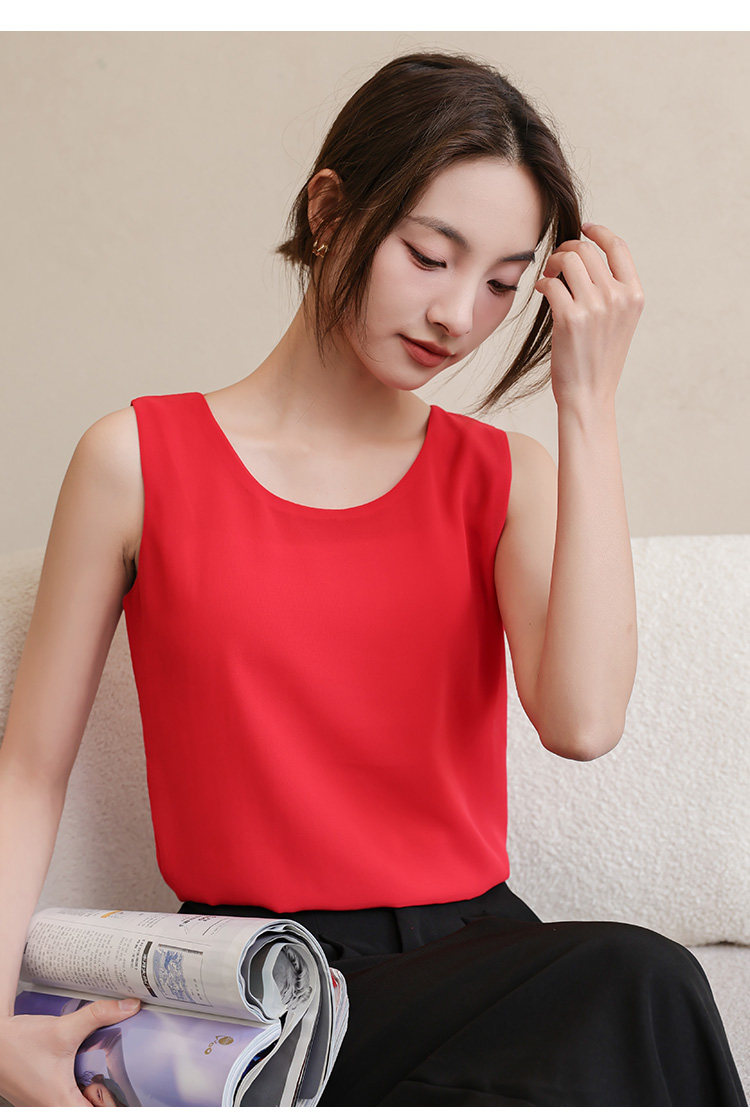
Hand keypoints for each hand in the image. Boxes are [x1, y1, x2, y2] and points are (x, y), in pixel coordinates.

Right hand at [0, 996, 140, 1106]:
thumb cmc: (18, 1043)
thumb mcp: (64, 1028)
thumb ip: (99, 1015)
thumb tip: (129, 1007)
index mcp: (60, 1104)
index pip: (98, 1115)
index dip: (115, 1106)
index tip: (129, 1093)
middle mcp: (52, 1110)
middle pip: (90, 1111)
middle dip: (107, 1098)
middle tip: (119, 1078)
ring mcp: (45, 1106)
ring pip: (78, 1106)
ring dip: (93, 1093)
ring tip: (104, 1073)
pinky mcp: (41, 1098)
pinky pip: (67, 1100)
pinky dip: (80, 1089)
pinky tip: (85, 1070)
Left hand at [534, 223, 644, 409]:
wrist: (589, 394)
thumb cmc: (599, 359)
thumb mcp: (619, 322)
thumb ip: (612, 291)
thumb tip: (586, 257)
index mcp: (634, 295)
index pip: (618, 247)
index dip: (599, 232)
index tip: (584, 228)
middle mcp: (618, 297)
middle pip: (587, 250)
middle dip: (567, 250)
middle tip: (555, 264)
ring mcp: (595, 307)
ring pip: (568, 260)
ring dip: (552, 263)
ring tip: (548, 277)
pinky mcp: (570, 318)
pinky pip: (550, 283)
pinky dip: (542, 283)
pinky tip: (541, 291)